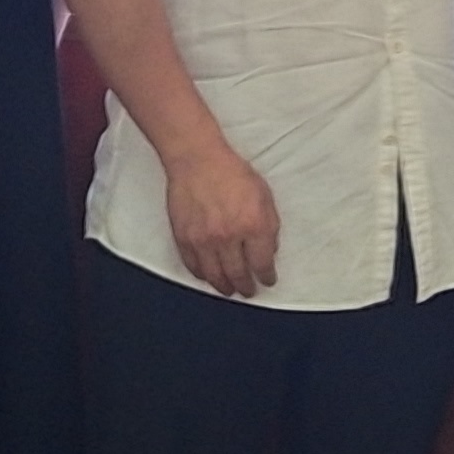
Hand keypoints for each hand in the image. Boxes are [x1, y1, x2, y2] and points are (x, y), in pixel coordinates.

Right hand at [165, 138, 280, 298]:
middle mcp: (229, 237)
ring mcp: (204, 240)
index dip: (266, 276)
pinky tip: (208, 276)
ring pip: (215, 276)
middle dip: (246, 287)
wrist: (198, 161)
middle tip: (248, 291)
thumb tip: (268, 251)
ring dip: (223, 286)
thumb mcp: (264, 196)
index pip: (262, 264)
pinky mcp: (184, 239)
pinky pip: (193, 266)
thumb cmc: (233, 173)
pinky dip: (202, 275)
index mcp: (253, 225)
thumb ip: (269, 226)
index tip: (268, 281)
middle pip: (238, 274)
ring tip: (229, 289)